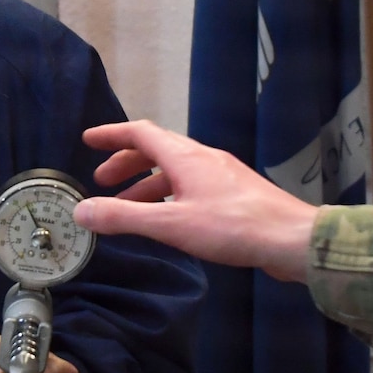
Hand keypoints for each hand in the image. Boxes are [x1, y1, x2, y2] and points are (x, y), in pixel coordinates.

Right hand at [75, 119, 317, 282]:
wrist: (290, 239)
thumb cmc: (232, 226)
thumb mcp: (171, 224)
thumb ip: (124, 218)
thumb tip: (81, 210)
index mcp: (185, 157)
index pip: (140, 133)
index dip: (112, 135)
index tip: (88, 141)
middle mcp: (202, 158)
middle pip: (157, 149)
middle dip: (126, 163)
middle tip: (103, 181)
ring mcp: (221, 175)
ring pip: (174, 170)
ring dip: (146, 184)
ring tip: (127, 209)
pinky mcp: (234, 194)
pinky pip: (191, 185)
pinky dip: (168, 195)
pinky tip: (168, 219)